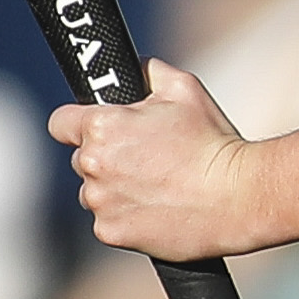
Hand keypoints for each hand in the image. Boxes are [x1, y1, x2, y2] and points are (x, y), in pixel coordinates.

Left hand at [48, 60, 258, 261]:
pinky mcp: (110, 232)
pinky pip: (109, 220)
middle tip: (148, 157)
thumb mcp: (185, 89)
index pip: (61, 123)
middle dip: (107, 156)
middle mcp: (92, 164)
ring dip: (115, 187)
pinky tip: (160, 207)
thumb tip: (131, 66)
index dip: (79, 122)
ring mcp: (100, 201)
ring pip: (95, 190)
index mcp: (102, 126)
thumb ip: (147, 71)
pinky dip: (127, 216)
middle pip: (83, 157)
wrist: (237, 198)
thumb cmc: (213, 142)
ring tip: (159, 185)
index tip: (97, 128)